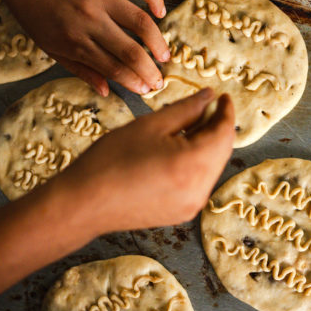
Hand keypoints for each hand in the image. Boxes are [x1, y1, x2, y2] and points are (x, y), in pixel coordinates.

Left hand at [0, 0, 168, 96]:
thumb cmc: (36, 13)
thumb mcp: (51, 49)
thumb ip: (81, 70)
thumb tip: (106, 91)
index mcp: (75, 42)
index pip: (114, 68)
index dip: (134, 82)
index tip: (146, 90)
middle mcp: (90, 20)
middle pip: (130, 51)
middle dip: (150, 70)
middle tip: (160, 80)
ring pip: (140, 21)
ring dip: (158, 41)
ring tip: (164, 55)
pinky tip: (160, 12)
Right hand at [59, 89, 235, 232]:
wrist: (84, 203)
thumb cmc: (111, 160)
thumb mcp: (150, 125)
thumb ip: (186, 110)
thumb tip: (208, 97)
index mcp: (192, 164)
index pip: (224, 133)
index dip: (226, 112)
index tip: (224, 97)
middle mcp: (198, 190)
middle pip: (221, 152)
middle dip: (217, 128)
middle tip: (206, 107)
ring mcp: (191, 206)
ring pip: (211, 168)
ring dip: (207, 146)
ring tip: (189, 127)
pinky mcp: (181, 213)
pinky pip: (198, 183)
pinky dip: (195, 164)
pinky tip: (179, 150)